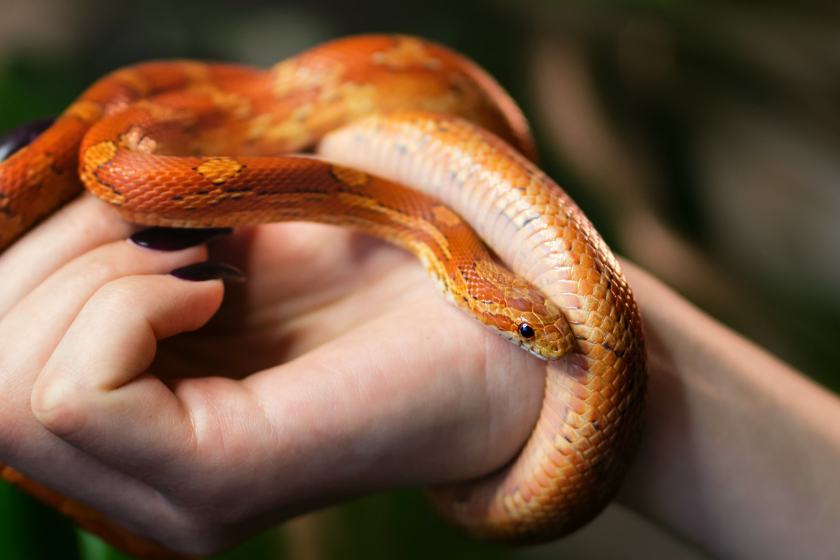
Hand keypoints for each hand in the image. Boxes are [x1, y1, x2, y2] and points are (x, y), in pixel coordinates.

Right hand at [0, 193, 545, 554]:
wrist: (490, 325)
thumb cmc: (368, 274)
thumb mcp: (218, 243)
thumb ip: (117, 243)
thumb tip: (34, 188)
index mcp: (132, 434)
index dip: (29, 258)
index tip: (136, 217)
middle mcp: (136, 487)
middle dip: (55, 260)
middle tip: (172, 232)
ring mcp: (171, 498)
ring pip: (13, 389)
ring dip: (94, 275)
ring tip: (204, 262)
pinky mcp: (216, 481)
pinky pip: (83, 390)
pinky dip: (132, 303)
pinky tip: (221, 289)